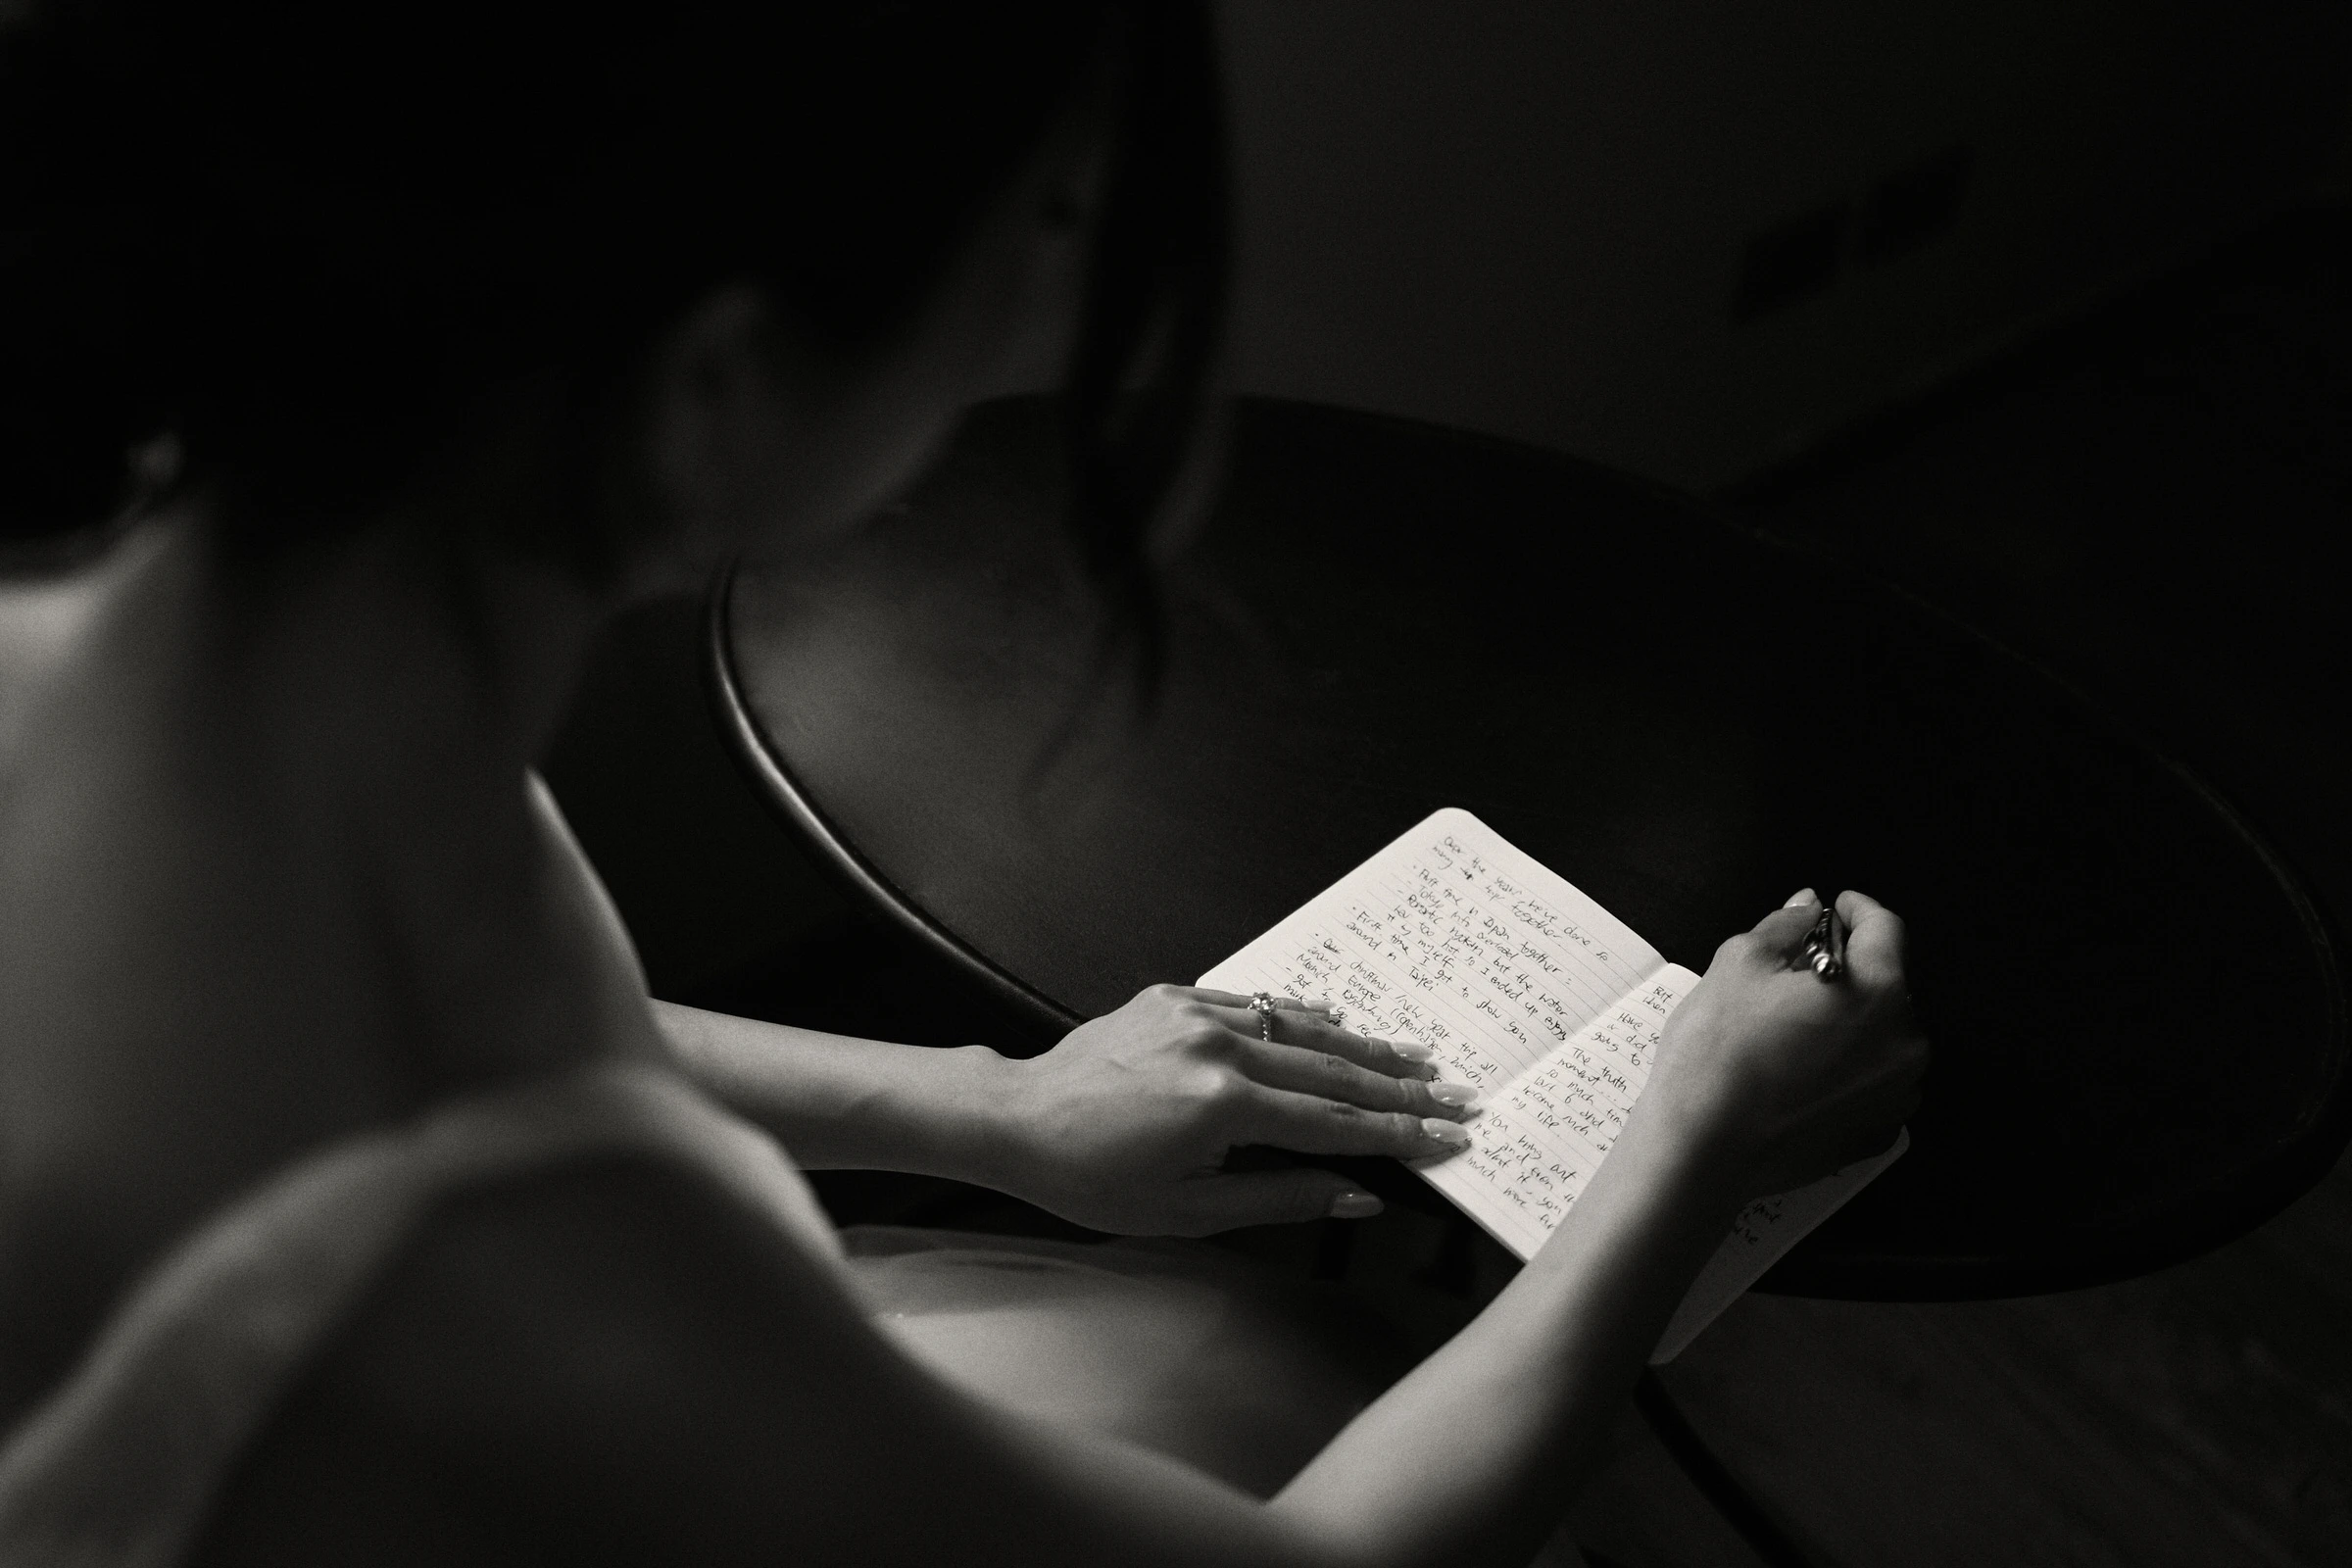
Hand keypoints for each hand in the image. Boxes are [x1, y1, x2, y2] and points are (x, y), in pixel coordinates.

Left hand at [994, 984, 1483, 1235]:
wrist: (1015, 1119)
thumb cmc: (1090, 1179)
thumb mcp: (1186, 1211)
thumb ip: (1279, 1197)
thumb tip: (1357, 1192)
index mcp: (1223, 1107)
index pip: (1335, 1124)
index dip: (1397, 1133)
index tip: (1446, 1138)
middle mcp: (1218, 1049)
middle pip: (1331, 1071)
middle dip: (1400, 1087)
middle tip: (1456, 1095)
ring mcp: (1196, 1015)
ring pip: (1300, 1028)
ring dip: (1363, 1045)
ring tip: (1416, 1056)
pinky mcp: (1175, 997)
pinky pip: (1254, 1004)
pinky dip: (1299, 1015)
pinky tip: (1337, 1020)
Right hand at [1640, 888, 1928, 1200]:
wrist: (1701, 1152)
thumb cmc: (1716, 1052)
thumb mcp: (1737, 964)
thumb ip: (1783, 927)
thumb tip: (1808, 908)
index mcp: (1877, 990)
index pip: (1885, 928)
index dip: (1856, 910)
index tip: (1834, 909)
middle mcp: (1905, 1042)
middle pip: (1887, 984)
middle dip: (1849, 972)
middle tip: (1795, 978)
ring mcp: (1898, 1093)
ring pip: (1883, 1036)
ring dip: (1851, 1023)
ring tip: (1794, 1031)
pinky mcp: (1879, 1132)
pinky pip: (1874, 1083)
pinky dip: (1849, 1070)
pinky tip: (1803, 1074)